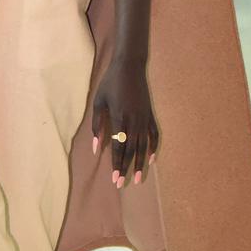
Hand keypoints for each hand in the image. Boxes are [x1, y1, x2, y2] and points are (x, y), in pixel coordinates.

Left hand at [91, 60, 158, 188]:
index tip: (114, 179)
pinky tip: (151, 160)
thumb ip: (97, 125)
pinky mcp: (150, 114)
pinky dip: (154, 148)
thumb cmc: (110, 83)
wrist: (130, 66)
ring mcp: (144, 118)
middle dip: (127, 168)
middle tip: (122, 184)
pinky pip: (154, 135)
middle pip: (131, 150)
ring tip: (139, 179)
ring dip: (141, 163)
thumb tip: (97, 148)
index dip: (117, 163)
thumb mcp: (99, 101)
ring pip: (143, 146)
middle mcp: (134, 120)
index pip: (119, 146)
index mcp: (119, 117)